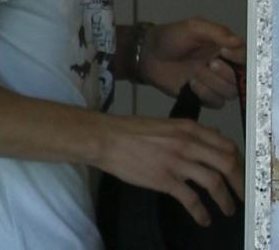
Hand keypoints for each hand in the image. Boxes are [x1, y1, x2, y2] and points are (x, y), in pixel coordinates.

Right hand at [98, 113, 243, 226]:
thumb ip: (189, 131)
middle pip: (227, 163)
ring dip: (226, 200)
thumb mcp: (164, 124)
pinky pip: (192, 200)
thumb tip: (214, 137)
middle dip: (239, 183)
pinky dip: (202, 212)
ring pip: (214, 183)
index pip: (226, 144)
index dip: (238, 162)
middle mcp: (186, 143)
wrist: (104, 138)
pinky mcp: (165, 179)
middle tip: (241, 196)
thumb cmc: (129, 130)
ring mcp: (176, 162)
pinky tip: (203, 218)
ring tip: (228, 210)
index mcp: (186, 128)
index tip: (239, 174)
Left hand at [143, 18, 244, 106]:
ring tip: (195, 72)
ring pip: (230, 92)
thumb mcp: (192, 28)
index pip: (245, 57)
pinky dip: (204, 94)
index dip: (239, 58)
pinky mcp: (206, 97)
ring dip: (212, 83)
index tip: (224, 53)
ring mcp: (215, 83)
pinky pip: (216, 102)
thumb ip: (216, 32)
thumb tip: (238, 40)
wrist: (149, 56)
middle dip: (225, 72)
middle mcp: (224, 67)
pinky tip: (190, 83)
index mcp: (224, 48)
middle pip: (240, 78)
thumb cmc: (170, 37)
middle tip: (208, 63)